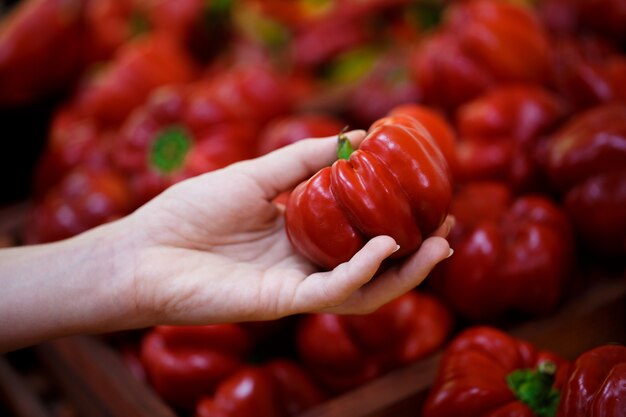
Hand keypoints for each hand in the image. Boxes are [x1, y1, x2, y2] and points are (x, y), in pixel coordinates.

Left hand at [122, 130, 453, 325]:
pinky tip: (387, 244)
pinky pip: (334, 291)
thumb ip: (304, 159)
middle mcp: (305, 264)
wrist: (145, 249)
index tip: (427, 194)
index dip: (398, 219)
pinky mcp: (281, 302)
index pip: (360, 233)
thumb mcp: (258, 173)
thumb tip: (355, 136)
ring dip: (406, 271)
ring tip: (439, 244)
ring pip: (365, 288)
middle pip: (374, 267)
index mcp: (300, 234)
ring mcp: (296, 286)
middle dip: (416, 251)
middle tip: (448, 227)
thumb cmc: (192, 209)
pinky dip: (364, 269)